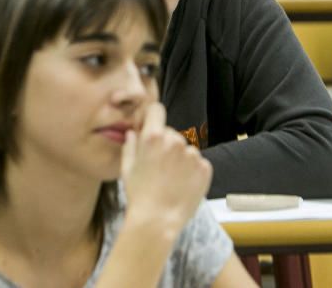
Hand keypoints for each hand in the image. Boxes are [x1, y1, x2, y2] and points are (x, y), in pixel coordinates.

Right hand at [121, 103, 211, 233]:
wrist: (157, 221)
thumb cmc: (139, 195)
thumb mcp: (127, 167)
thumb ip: (130, 145)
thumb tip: (133, 133)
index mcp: (153, 137)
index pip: (157, 110)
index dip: (153, 116)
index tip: (151, 125)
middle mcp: (175, 141)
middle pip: (170, 133)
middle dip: (164, 144)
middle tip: (159, 166)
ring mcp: (192, 154)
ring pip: (185, 149)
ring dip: (179, 158)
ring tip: (171, 179)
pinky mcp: (205, 168)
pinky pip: (197, 163)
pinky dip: (191, 171)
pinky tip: (181, 184)